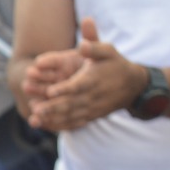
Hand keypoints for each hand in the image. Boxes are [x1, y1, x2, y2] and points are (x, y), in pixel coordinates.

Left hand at [29, 18, 146, 131]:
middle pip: (71, 104)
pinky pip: (75, 123)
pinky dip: (60, 125)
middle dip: (53, 107)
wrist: (134, 86)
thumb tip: (82, 44)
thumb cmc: (116, 64)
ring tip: (36, 118)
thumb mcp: (108, 51)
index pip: (78, 86)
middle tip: (36, 109)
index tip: (50, 91)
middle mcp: (92, 96)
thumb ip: (94, 46)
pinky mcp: (92, 116)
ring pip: (71, 116)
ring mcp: (92, 108)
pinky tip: (45, 125)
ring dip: (53, 118)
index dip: (64, 89)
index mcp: (93, 79)